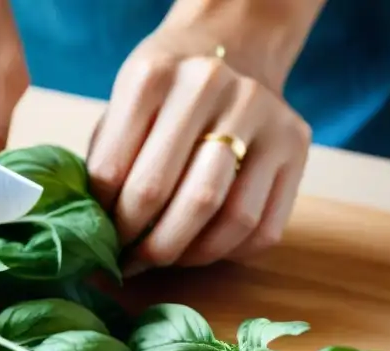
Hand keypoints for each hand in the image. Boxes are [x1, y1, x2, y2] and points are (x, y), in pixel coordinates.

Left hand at [88, 17, 313, 275]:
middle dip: (146, 245)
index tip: (101, 239)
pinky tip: (201, 247)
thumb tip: (94, 234)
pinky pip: (263, 228)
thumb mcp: (122, 110)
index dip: (106, 219)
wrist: (229, 50)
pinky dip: (228, 252)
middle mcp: (212, 87)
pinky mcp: (295, 145)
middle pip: (174, 196)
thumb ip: (105, 163)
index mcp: (153, 76)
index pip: (116, 172)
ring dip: (187, 255)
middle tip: (129, 262)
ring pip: (228, 218)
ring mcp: (263, 114)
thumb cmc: (162, 97)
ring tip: (162, 259)